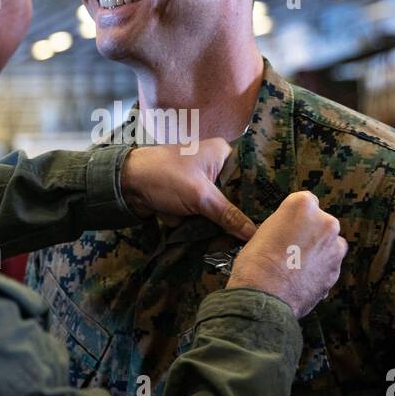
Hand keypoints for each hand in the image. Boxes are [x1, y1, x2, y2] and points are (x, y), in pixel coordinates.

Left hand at [121, 140, 254, 240]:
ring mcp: (201, 183)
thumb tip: (253, 234)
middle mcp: (214, 165)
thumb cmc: (165, 178)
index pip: (250, 176)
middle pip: (235, 195)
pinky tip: (214, 240)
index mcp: (222, 153)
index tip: (268, 218)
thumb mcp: (201, 196)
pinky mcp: (189, 198)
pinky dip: (204, 225)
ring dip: (219, 224)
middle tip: (252, 236)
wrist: (126, 185)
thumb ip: (228, 215)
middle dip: (237, 216)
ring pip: (220, 208)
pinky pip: (205, 214)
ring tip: (234, 242)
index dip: (259, 197)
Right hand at [227, 191, 346, 317]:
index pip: (305, 202)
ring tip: (297, 267)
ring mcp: (334, 248)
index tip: (289, 227)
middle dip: (310, 234)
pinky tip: (302, 280)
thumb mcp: (262, 232)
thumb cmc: (255, 264)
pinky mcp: (336, 271)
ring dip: (318, 253)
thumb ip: (282, 227)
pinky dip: (319, 271)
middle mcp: (324, 222)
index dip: (296, 217)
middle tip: (291, 249)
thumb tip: (287, 234)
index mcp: (303, 205)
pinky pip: (329, 267)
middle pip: (321, 223)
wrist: (263, 299)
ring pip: (329, 245)